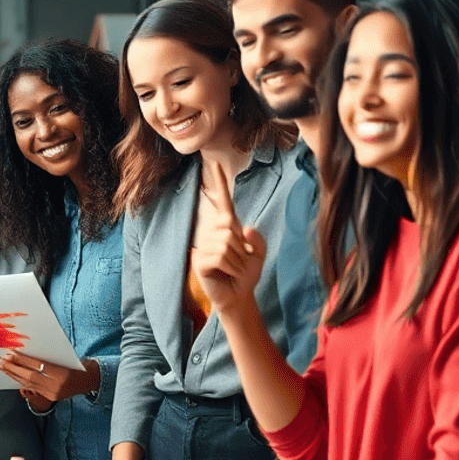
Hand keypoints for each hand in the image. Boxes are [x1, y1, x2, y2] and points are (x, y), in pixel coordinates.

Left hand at [0, 353, 99, 404]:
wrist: (88, 381)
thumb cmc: (76, 364)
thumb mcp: (64, 358)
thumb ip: (48, 357)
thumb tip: (27, 350)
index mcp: (62, 374)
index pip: (38, 366)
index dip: (23, 360)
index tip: (11, 353)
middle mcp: (57, 386)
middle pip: (31, 376)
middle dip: (14, 368)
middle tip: (2, 361)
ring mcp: (53, 393)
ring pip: (29, 384)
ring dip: (14, 375)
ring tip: (3, 367)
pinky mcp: (50, 398)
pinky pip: (32, 388)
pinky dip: (21, 381)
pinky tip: (13, 376)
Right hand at [192, 160, 265, 315]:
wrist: (238, 296)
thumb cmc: (246, 273)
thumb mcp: (259, 254)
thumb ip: (257, 239)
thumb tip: (242, 230)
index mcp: (226, 227)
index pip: (223, 202)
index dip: (219, 183)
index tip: (214, 163)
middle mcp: (212, 232)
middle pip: (230, 228)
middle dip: (243, 248)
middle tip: (240, 262)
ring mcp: (203, 246)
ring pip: (227, 244)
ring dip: (239, 261)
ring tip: (234, 270)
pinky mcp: (199, 260)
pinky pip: (221, 257)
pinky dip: (232, 268)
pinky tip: (228, 274)